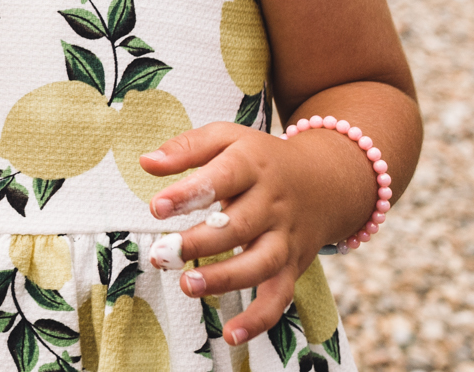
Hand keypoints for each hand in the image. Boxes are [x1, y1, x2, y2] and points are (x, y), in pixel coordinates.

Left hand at [139, 123, 375, 345]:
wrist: (327, 181)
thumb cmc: (261, 158)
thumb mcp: (227, 138)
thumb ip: (186, 148)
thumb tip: (146, 162)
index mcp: (252, 165)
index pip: (222, 177)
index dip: (189, 193)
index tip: (157, 207)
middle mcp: (273, 204)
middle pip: (239, 225)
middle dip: (200, 242)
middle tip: (162, 253)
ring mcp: (285, 238)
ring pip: (261, 263)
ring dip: (225, 278)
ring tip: (187, 284)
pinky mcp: (293, 266)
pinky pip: (280, 297)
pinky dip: (259, 320)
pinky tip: (230, 334)